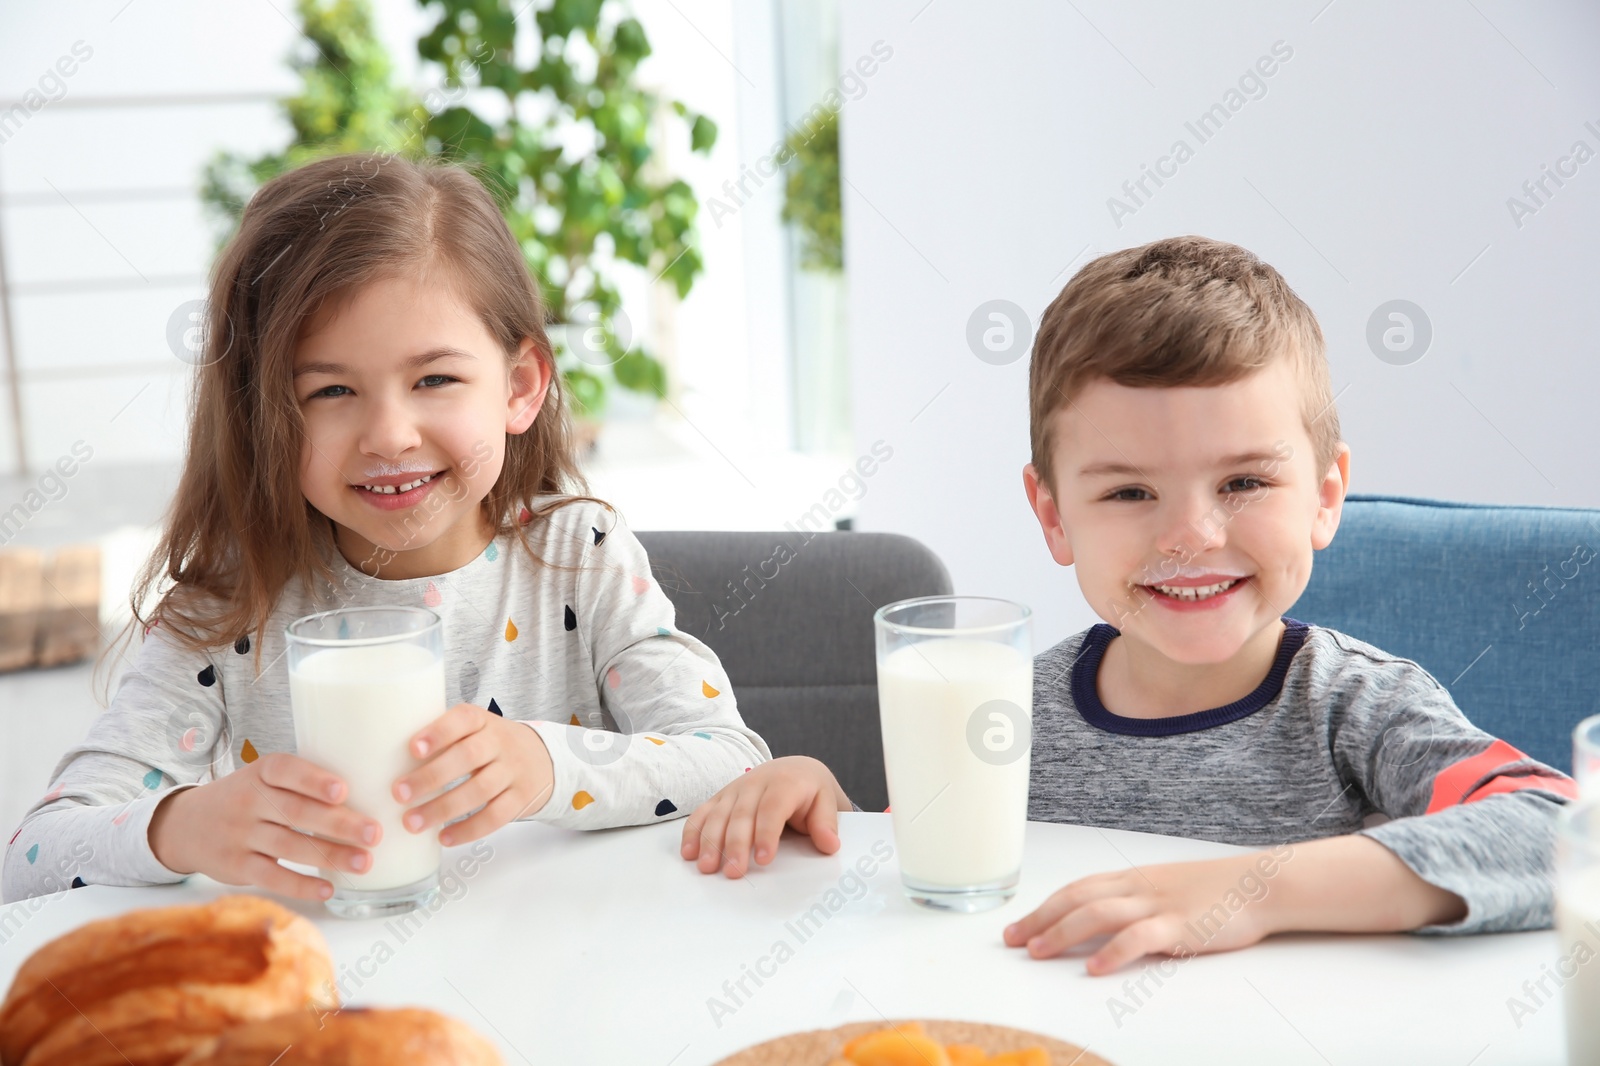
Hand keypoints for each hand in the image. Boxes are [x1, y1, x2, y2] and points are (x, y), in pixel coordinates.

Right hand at [147, 753, 380, 901]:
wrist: (186, 824)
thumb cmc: (246, 797)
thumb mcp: (264, 778)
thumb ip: (303, 783)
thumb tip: (367, 793)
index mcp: (261, 771)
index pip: (287, 771)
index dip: (314, 781)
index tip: (344, 790)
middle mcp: (249, 800)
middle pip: (298, 813)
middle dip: (339, 824)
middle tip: (375, 833)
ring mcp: (240, 834)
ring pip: (290, 846)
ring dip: (330, 856)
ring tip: (365, 862)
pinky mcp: (236, 865)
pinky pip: (271, 876)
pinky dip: (301, 884)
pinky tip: (328, 888)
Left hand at [392, 703, 554, 845]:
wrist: (544, 760)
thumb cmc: (490, 746)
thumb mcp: (474, 730)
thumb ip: (442, 738)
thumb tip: (382, 758)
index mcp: (483, 721)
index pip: (464, 719)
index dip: (439, 733)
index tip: (412, 749)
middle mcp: (501, 743)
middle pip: (469, 757)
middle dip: (431, 776)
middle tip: (399, 793)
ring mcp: (514, 771)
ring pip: (481, 790)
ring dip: (443, 808)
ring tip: (412, 823)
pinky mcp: (521, 799)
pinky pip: (496, 817)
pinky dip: (468, 829)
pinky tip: (444, 838)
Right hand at [680, 756, 852, 877]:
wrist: (794, 769)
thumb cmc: (810, 791)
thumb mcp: (826, 801)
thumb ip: (826, 823)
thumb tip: (830, 845)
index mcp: (784, 782)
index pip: (772, 808)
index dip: (766, 833)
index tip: (764, 860)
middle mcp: (755, 782)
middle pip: (742, 814)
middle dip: (736, 845)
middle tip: (733, 872)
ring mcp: (735, 789)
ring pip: (719, 814)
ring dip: (710, 842)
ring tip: (707, 868)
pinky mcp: (721, 797)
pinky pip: (703, 813)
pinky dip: (693, 831)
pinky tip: (688, 852)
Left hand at [1002, 848, 1291, 974]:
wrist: (1259, 883)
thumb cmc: (1213, 890)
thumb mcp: (1164, 888)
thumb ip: (1134, 902)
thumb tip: (1100, 922)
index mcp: (1131, 878)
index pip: (1076, 889)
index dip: (1042, 907)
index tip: (1017, 926)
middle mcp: (1137, 887)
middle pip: (1076, 898)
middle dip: (1039, 920)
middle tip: (1011, 940)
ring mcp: (1157, 905)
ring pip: (1098, 914)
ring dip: (1062, 933)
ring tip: (1038, 952)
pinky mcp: (1179, 926)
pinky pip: (1139, 938)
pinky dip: (1113, 952)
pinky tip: (1095, 968)